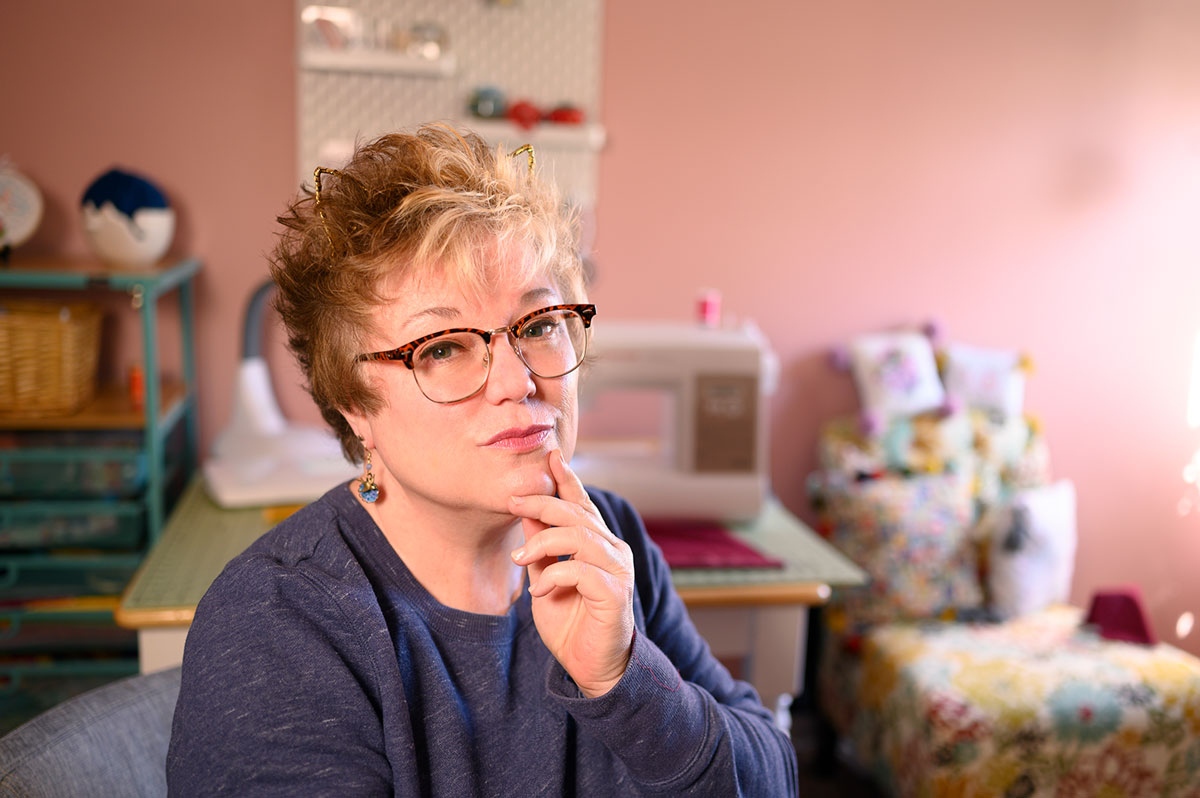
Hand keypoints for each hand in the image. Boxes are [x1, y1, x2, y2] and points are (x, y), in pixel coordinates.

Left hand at [509, 450, 634, 697]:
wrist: (592, 667)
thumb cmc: (570, 622)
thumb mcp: (545, 577)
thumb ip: (540, 547)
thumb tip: (525, 513)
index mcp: (599, 544)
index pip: (583, 503)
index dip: (567, 479)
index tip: (549, 456)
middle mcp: (614, 551)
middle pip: (577, 513)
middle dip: (541, 503)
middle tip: (511, 503)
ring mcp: (618, 571)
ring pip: (579, 536)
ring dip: (543, 543)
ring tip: (520, 559)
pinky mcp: (615, 595)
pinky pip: (581, 571)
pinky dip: (554, 577)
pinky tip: (539, 592)